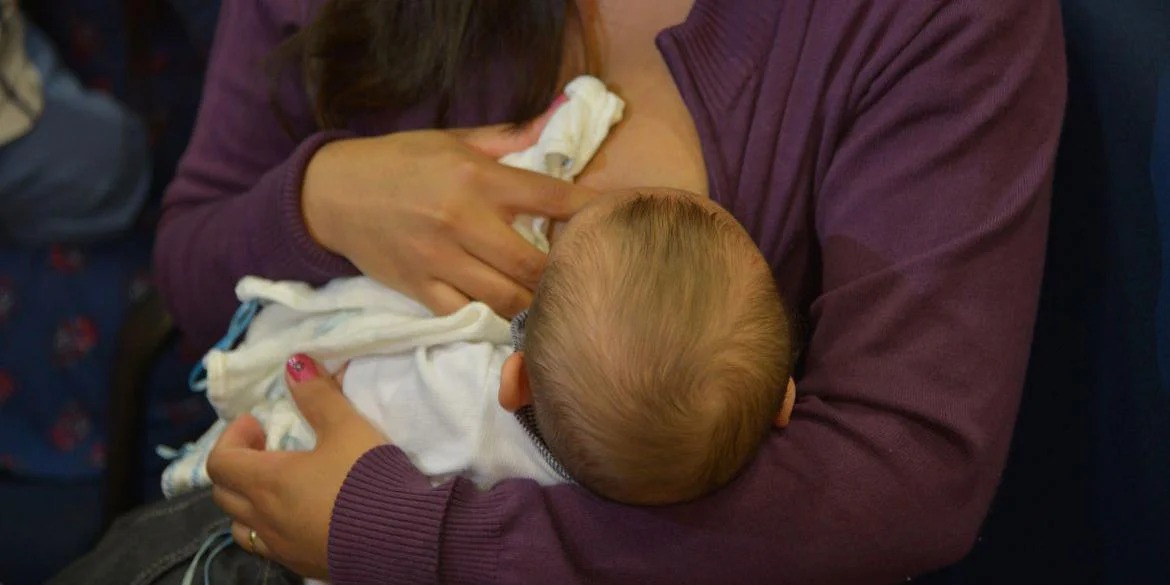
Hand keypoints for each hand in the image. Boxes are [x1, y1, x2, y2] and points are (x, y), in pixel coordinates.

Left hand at [206, 355, 385, 578]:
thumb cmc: (367, 478)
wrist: (401, 539)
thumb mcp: (347, 427)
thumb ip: (318, 395)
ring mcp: (282, 547)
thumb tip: (294, 363)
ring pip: (241, 526)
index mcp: (267, 481)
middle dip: (237, 466)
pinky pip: (269, 547)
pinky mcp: (303, 565)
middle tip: (266, 448)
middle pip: (224, 494)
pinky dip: (271, 527)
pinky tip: (302, 515)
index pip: (220, 461)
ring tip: (278, 486)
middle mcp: (265, 518)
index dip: (232, 437)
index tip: (259, 423)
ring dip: (249, 502)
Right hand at [302, 106, 595, 317]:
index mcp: (478, 179)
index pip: (550, 197)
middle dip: (565, 277)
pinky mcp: (419, 288)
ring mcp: (440, 260)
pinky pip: (466, 315)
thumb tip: (554, 122)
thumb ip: (506, 139)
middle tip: (585, 282)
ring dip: (535, 306)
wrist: (331, 193)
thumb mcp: (451, 140)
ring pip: (505, 298)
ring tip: (554, 307)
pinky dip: (492, 320)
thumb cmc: (398, 161)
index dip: (589, 213)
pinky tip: (510, 319)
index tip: (614, 224)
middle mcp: (463, 221)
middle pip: (533, 264)